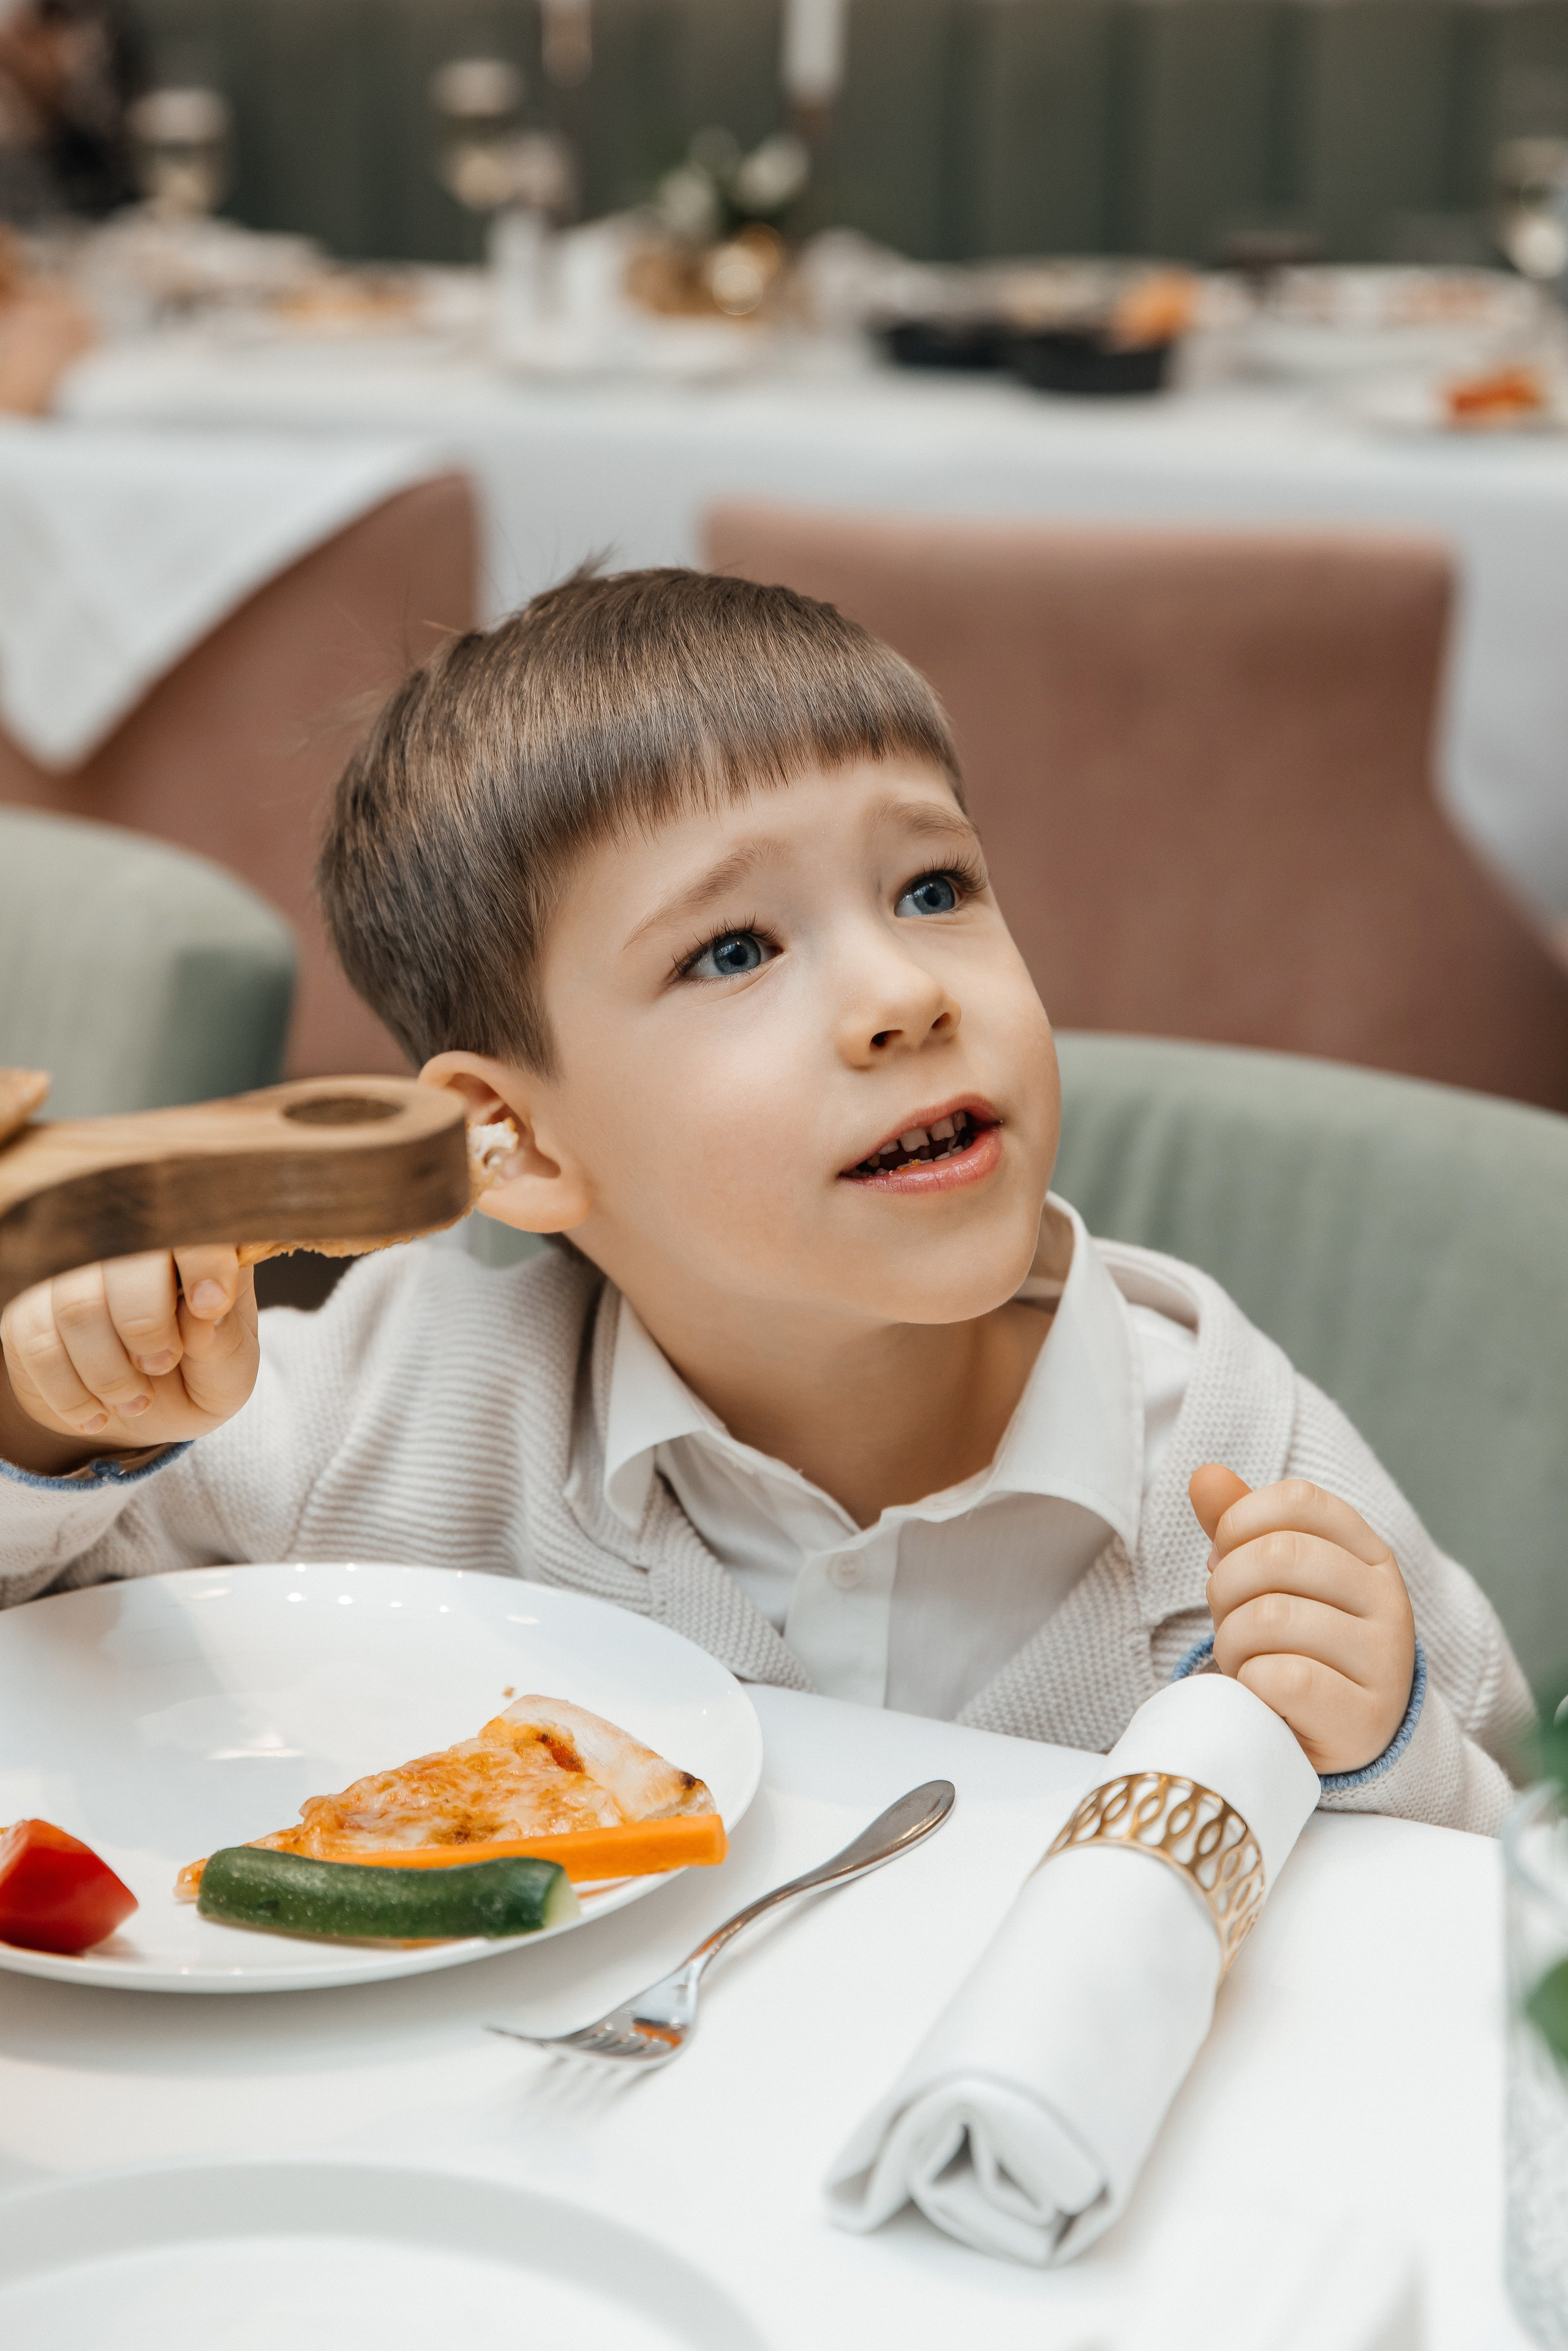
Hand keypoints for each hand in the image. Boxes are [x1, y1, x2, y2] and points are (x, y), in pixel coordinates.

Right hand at [0, 1248, 258, 1474]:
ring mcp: (69, 1271)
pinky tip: (96, 1413)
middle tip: (160, 1366)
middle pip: (120, 1261)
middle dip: (145, 1326)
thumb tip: (204, 1313)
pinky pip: (34, 1343)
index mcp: (194, 1247)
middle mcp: (127, 1245)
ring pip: (75, 1307)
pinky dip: (69, 1392)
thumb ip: (223, 1341)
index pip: (194, 1230)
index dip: (201, 1260)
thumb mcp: (228, 1371)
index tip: (209, 1305)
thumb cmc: (197, 1375)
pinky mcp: (26, 1307)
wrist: (144, 1408)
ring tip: (135, 1401)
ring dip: (107, 1372)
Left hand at [1189, 1464, 1416, 1776]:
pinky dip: (1250, 1682)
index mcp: (1369, 1553)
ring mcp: (1383, 1660)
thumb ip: (1239, 1527)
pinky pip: (1282, 1678)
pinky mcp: (1363, 1717)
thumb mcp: (1270, 1582)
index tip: (1225, 1554)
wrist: (1337, 1739)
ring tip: (1243, 1659)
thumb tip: (1204, 1475)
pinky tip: (1261, 1691)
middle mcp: (1388, 1600)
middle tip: (1227, 1616)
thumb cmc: (1295, 1646)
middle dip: (1226, 1585)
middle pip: (1280, 1553)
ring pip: (1272, 1617)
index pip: (1299, 1499)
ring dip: (1232, 1641)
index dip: (1240, 1520)